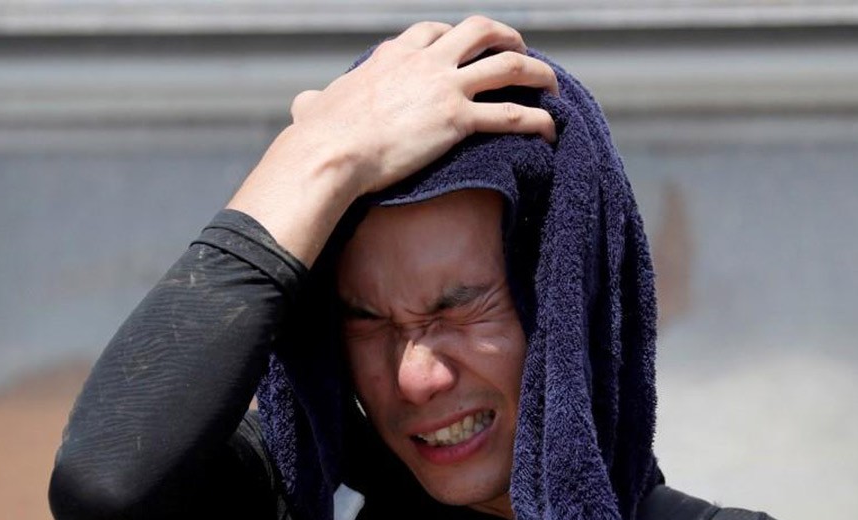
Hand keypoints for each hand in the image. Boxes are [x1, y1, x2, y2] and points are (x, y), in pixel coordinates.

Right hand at [290, 16, 558, 194]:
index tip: (468, 49)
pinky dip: (538, 121)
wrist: (330, 151)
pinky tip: (551, 131)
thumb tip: (304, 104)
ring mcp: (445, 88)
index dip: (456, 37)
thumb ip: (316, 101)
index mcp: (394, 56)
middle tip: (523, 52)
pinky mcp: (458, 120)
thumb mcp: (315, 106)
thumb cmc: (319, 135)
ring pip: (508, 65)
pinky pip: (512, 115)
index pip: (432, 31)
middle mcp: (425, 62)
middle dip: (507, 36)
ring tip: (553, 87)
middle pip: (480, 30)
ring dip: (537, 73)